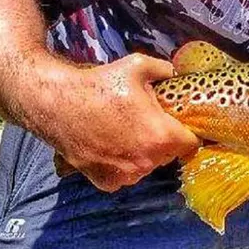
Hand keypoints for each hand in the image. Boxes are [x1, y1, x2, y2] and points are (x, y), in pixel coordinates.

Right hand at [38, 53, 199, 191]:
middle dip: (162, 140)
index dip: (187, 131)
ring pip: (146, 166)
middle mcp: (147, 161)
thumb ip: (164, 69)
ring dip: (142, 153)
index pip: (191, 142)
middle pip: (168, 153)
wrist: (58, 104)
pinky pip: (124, 175)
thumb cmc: (99, 85)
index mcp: (161, 136)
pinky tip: (110, 145)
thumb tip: (175, 73)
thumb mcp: (138, 66)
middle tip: (146, 122)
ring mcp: (126, 175)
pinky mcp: (106, 182)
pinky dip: (121, 164)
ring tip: (125, 132)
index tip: (178, 123)